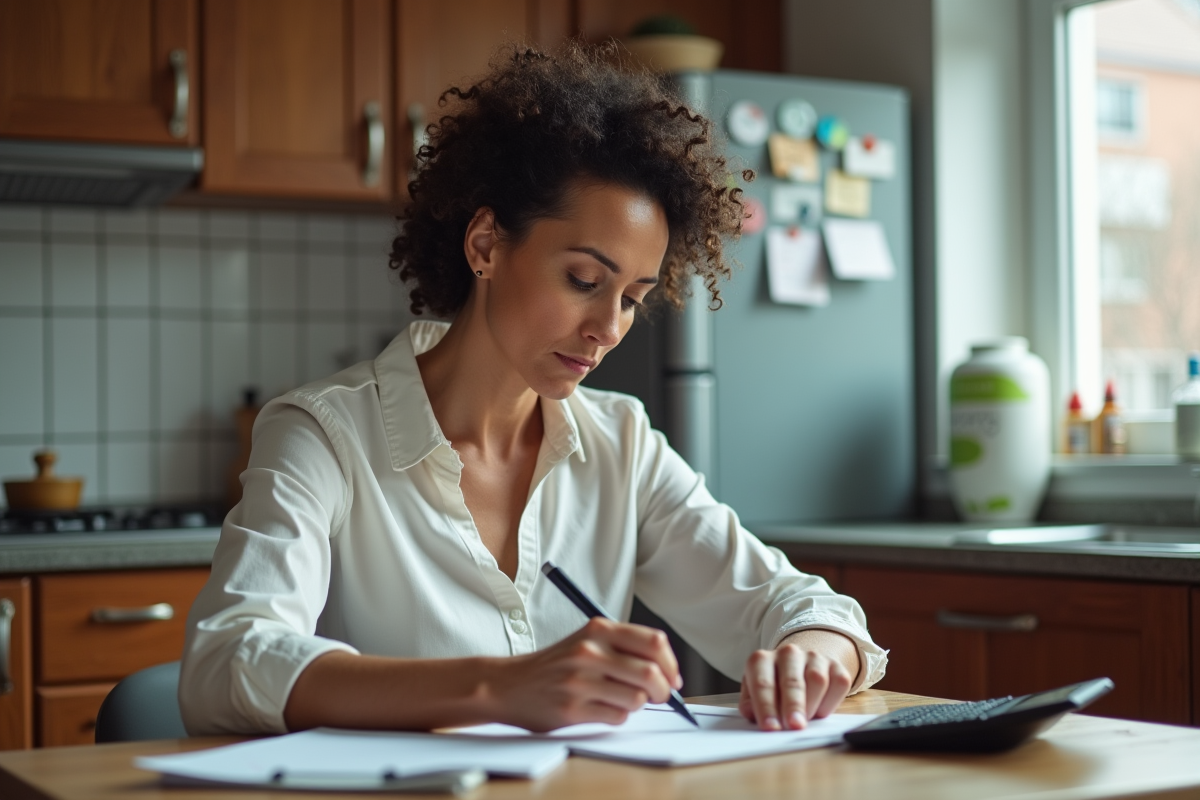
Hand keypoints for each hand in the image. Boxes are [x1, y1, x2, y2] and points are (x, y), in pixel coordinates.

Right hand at [489, 617, 681, 732]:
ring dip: (637, 704)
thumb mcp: (587, 640)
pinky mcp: (573, 708)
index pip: (654, 642)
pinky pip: (617, 717)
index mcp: (597, 629)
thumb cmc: (556, 665)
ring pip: (637, 699)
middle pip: (651, 673)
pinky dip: (618, 716)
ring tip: (621, 700)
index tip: (673, 677)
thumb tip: (669, 673)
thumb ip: (624, 648)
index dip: (671, 663)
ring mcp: (580, 681)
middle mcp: (589, 651)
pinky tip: (601, 708)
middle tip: (661, 695)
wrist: (509, 684)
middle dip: (664, 690)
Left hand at [738, 630, 858, 730]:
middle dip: (793, 706)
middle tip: (794, 726)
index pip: (762, 683)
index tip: (771, 727)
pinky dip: (831, 702)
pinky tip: (820, 711)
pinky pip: (838, 684)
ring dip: (812, 706)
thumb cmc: (773, 687)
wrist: (800, 667)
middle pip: (792, 680)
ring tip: (805, 721)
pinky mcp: (836, 666)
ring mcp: (813, 658)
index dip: (766, 707)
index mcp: (762, 660)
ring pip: (817, 680)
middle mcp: (788, 653)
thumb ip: (751, 705)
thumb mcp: (754, 694)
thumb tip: (753, 714)